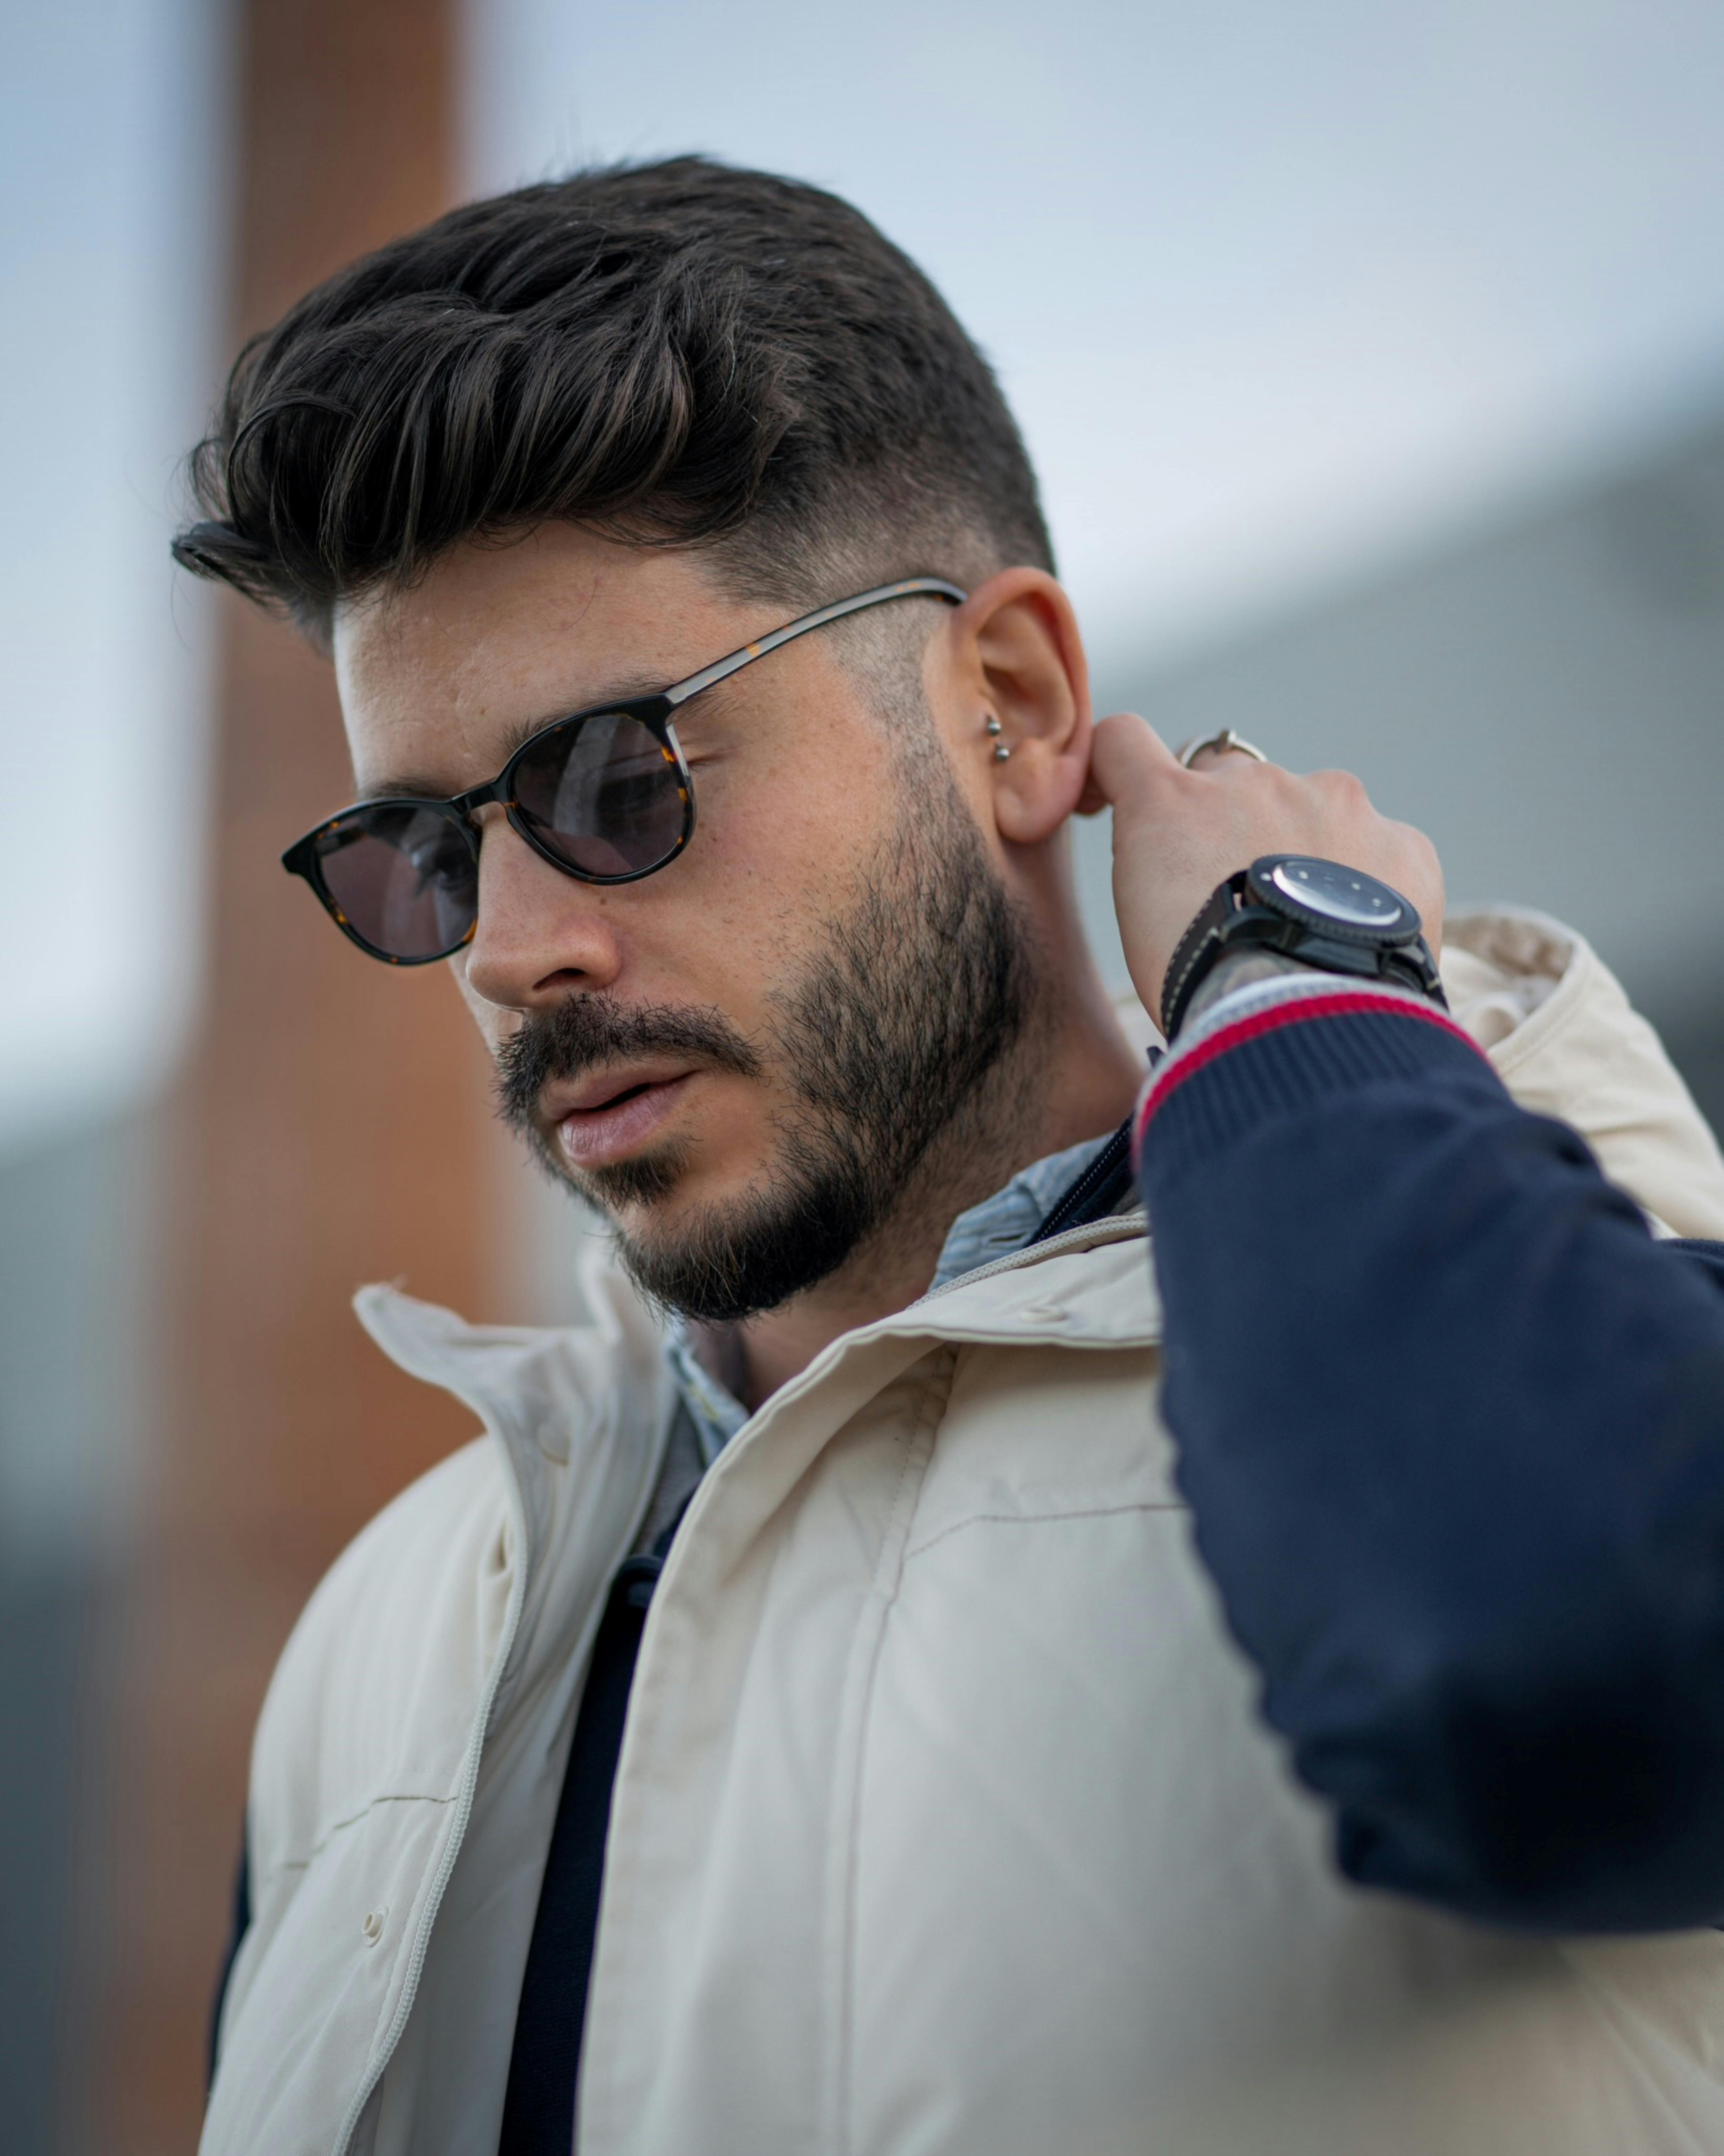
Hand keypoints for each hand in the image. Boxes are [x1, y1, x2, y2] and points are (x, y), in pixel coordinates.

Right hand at [1079, 717, 1444, 1023]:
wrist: (1302, 1022)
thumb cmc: (1204, 989)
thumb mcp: (1142, 923)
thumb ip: (1156, 866)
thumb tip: (1185, 865)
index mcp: (1172, 803)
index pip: (1125, 741)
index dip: (1124, 768)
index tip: (1123, 798)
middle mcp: (1254, 782)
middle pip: (1231, 782)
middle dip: (1228, 825)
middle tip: (1236, 898)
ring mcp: (1336, 803)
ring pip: (1311, 810)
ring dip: (1302, 850)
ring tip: (1306, 928)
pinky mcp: (1400, 841)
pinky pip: (1380, 848)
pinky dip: (1366, 883)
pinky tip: (1356, 934)